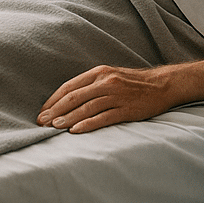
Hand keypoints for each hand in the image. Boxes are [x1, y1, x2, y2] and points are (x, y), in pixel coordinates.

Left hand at [37, 65, 173, 133]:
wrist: (161, 85)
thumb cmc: (133, 83)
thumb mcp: (110, 76)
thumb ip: (91, 85)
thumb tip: (67, 100)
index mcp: (100, 72)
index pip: (70, 86)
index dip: (54, 99)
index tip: (42, 112)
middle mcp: (106, 82)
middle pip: (75, 97)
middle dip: (56, 110)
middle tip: (42, 122)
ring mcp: (116, 95)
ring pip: (86, 108)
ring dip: (68, 118)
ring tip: (54, 127)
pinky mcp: (126, 109)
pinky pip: (103, 118)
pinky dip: (88, 124)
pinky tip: (76, 131)